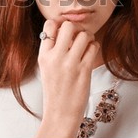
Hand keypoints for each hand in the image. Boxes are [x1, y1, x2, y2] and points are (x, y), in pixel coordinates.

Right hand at [36, 20, 99, 137]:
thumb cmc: (54, 89)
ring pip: (84, 35)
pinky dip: (94, 46)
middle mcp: (55, 57)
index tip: (64, 30)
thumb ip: (51, 49)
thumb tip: (62, 29)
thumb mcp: (45, 67)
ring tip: (86, 43)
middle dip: (76, 27)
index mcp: (43, 55)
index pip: (49, 25)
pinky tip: (90, 52)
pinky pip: (93, 47)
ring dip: (88, 36)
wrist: (60, 113)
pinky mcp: (84, 70)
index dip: (59, 24)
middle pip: (68, 25)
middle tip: (77, 35)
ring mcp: (70, 63)